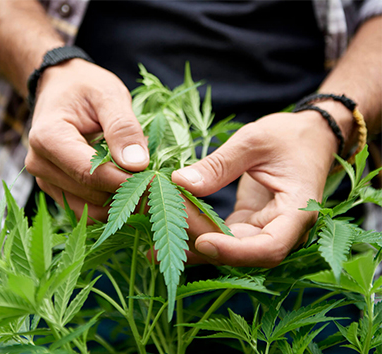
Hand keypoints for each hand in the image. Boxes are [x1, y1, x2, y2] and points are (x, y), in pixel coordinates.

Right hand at [25, 59, 149, 219]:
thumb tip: (138, 164)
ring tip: (146, 184)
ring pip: (90, 208)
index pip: (89, 172)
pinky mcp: (58, 189)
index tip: (156, 181)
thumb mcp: (109, 95)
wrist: (61, 89)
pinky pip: (87, 209)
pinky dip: (112, 205)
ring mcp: (46, 180)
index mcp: (48, 137)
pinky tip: (130, 189)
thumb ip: (123, 127)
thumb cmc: (85, 87)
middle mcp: (40, 164)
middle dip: (127, 191)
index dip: (125, 182)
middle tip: (158, 182)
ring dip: (122, 202)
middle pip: (91, 193)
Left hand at [172, 111, 338, 267]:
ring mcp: (264, 228)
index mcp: (297, 210)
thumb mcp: (253, 141)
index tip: (202, 241)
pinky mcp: (248, 223)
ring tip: (152, 237)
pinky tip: (165, 234)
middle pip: (241, 250)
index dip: (236, 251)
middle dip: (200, 238)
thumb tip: (180, 183)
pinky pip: (222, 235)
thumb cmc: (289, 135)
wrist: (307, 137)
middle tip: (160, 221)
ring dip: (192, 241)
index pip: (270, 247)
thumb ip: (220, 165)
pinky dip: (196, 233)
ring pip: (227, 247)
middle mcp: (282, 228)